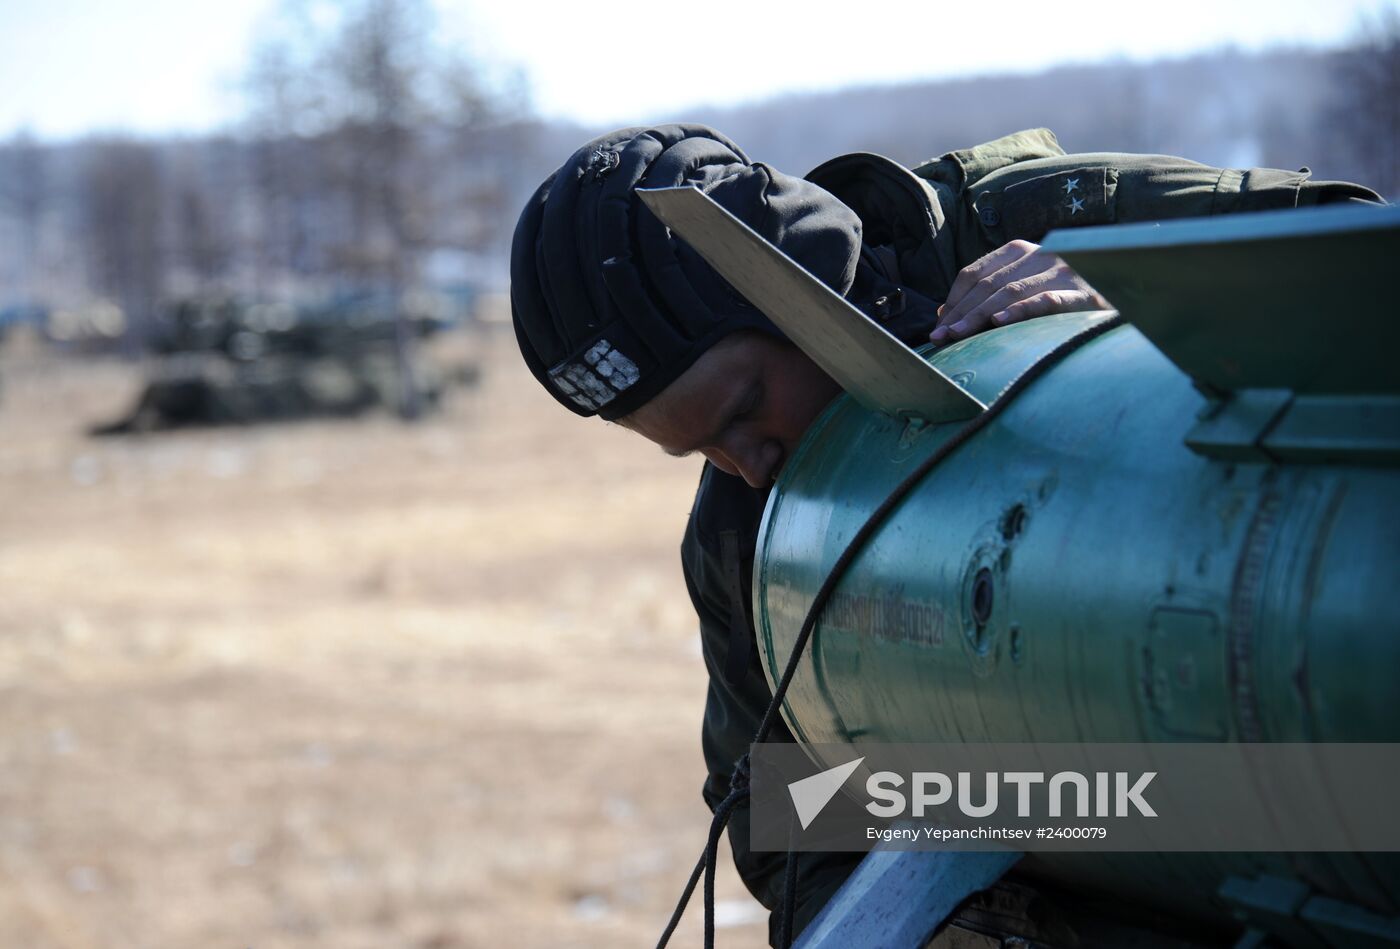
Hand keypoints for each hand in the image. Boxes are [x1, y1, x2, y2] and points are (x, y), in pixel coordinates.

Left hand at [929, 239, 1110, 344]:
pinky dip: (1020, 311)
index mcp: (1021, 251)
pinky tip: (1000, 323)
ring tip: (958, 336)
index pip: (975, 273)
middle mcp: (1039, 255)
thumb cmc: (1066, 295)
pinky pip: (1046, 300)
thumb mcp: (1026, 287)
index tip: (937, 328)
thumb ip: (990, 295)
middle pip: (987, 285)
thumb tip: (944, 315)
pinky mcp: (1082, 293)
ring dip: (979, 316)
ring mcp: (1061, 272)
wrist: (1127, 290)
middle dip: (959, 313)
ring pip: (1010, 293)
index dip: (953, 301)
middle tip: (939, 340)